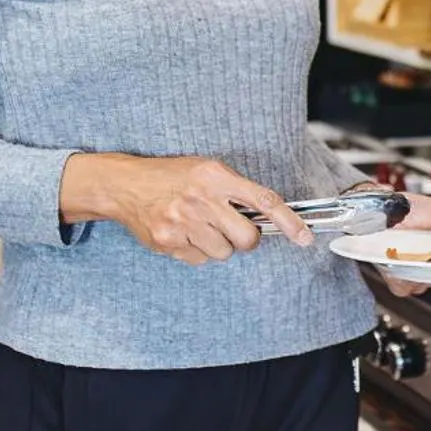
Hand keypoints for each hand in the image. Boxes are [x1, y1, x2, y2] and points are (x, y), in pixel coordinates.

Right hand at [61, 154, 311, 264]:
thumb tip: (270, 218)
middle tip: (231, 229)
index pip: (263, 200)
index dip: (288, 221)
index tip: (305, 237)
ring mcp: (183, 222)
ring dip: (218, 245)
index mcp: (215, 176)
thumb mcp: (207, 170)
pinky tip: (183, 233)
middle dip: (246, 239)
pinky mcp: (168, 242)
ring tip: (200, 226)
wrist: (125, 185)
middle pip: (247, 238)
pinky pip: (200, 260)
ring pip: (224, 253)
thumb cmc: (172, 177)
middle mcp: (200, 199)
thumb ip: (236, 191)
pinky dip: (196, 251)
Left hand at [378, 193, 430, 295]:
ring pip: (427, 286)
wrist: (383, 208)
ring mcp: (413, 272)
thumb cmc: (414, 208)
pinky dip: (404, 277)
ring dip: (424, 272)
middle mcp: (430, 263)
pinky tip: (403, 261)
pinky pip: (406, 288)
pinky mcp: (396, 278)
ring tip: (418, 253)